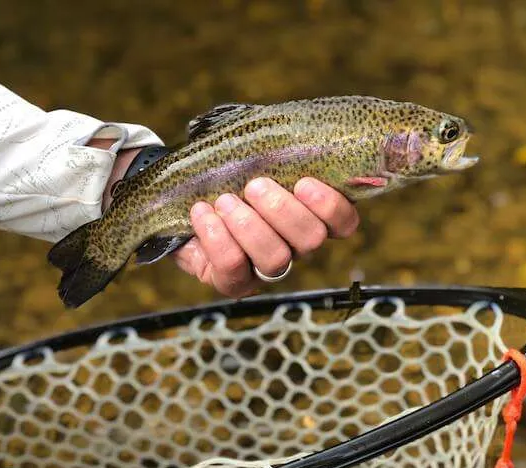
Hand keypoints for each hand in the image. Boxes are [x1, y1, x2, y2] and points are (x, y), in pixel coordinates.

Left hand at [96, 144, 359, 297]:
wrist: (180, 200)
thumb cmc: (225, 174)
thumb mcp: (249, 153)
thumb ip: (270, 144)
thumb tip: (277, 127)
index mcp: (309, 214)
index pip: (344, 222)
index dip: (331, 206)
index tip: (303, 182)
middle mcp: (295, 245)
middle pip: (311, 239)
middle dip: (282, 211)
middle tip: (255, 185)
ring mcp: (266, 268)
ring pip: (276, 258)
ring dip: (249, 226)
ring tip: (224, 201)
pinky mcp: (235, 282)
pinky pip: (233, 268)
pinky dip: (216, 238)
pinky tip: (202, 213)